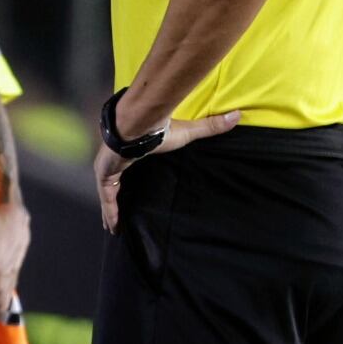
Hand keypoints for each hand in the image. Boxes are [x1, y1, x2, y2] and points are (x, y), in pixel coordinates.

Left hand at [96, 108, 239, 233]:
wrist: (138, 124)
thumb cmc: (161, 128)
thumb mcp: (188, 132)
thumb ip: (210, 127)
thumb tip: (237, 115)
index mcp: (131, 150)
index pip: (127, 168)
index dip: (127, 179)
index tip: (128, 189)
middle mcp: (115, 159)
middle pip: (114, 184)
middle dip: (114, 198)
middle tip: (117, 216)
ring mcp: (107, 167)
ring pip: (108, 194)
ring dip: (110, 210)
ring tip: (114, 228)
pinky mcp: (104, 174)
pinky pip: (106, 198)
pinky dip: (110, 212)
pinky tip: (114, 227)